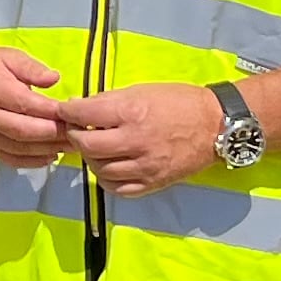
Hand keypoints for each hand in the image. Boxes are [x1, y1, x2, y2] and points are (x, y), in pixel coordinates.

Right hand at [0, 44, 67, 162]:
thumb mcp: (12, 57)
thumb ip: (33, 68)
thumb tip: (54, 79)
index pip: (25, 104)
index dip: (51, 111)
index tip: (73, 113)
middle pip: (22, 130)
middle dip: (53, 134)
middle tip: (77, 132)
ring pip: (19, 148)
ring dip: (47, 149)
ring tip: (70, 145)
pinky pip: (11, 159)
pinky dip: (33, 161)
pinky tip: (51, 155)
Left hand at [60, 82, 220, 196]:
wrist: (215, 126)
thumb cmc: (178, 102)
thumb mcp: (141, 91)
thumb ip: (110, 101)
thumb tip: (79, 108)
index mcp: (131, 112)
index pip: (83, 115)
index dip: (67, 112)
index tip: (65, 111)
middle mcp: (135, 141)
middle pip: (86, 147)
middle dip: (75, 137)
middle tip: (78, 131)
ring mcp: (144, 166)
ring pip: (99, 170)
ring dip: (91, 159)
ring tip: (96, 148)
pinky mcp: (152, 183)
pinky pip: (118, 189)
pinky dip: (107, 179)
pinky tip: (110, 167)